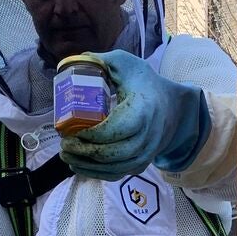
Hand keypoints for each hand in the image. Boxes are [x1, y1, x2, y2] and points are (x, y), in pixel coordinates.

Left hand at [61, 50, 209, 180]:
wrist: (172, 108)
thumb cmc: (145, 84)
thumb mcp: (127, 65)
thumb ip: (101, 61)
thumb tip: (74, 62)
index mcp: (142, 111)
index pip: (115, 129)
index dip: (91, 134)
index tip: (72, 130)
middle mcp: (147, 137)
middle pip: (111, 153)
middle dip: (83, 151)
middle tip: (64, 144)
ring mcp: (145, 154)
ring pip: (113, 168)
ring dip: (86, 165)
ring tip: (66, 155)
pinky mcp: (140, 164)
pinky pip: (116, 174)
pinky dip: (95, 173)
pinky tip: (78, 166)